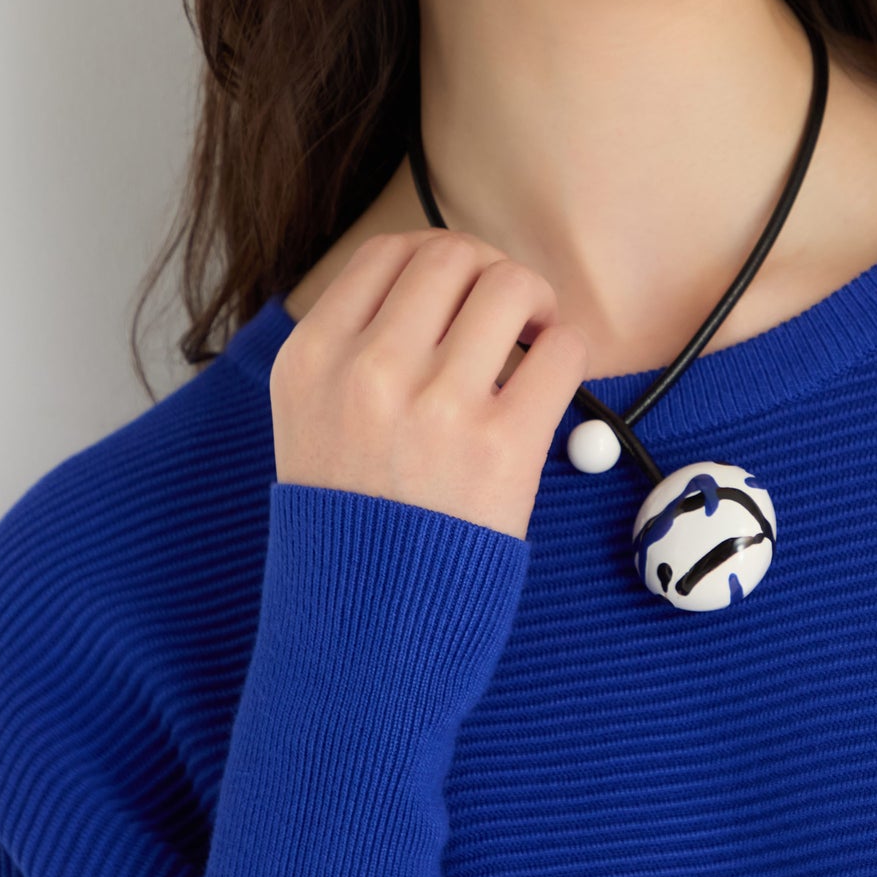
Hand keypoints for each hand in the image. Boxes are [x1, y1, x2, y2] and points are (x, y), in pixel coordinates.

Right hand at [269, 230, 590, 539]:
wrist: (367, 624)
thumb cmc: (350, 518)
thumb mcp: (309, 418)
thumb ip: (352, 347)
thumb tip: (436, 284)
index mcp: (312, 358)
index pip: (388, 252)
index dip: (437, 260)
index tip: (458, 292)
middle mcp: (368, 370)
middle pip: (454, 254)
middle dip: (491, 273)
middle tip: (506, 315)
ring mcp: (436, 405)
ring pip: (511, 285)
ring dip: (535, 303)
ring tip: (532, 341)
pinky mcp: (502, 445)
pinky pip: (562, 350)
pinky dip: (567, 352)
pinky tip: (549, 381)